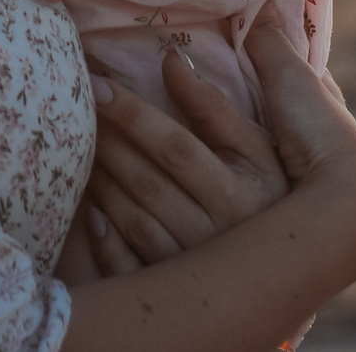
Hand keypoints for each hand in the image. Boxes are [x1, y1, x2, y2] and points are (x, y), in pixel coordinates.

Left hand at [78, 49, 288, 268]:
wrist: (285, 266)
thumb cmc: (264, 193)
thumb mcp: (255, 148)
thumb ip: (214, 106)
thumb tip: (171, 59)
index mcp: (240, 194)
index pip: (176, 147)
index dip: (134, 114)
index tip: (96, 85)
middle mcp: (216, 235)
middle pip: (147, 182)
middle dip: (107, 142)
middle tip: (71, 110)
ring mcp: (192, 269)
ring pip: (133, 221)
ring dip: (100, 183)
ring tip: (74, 149)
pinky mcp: (174, 296)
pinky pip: (127, 267)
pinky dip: (104, 239)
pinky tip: (90, 211)